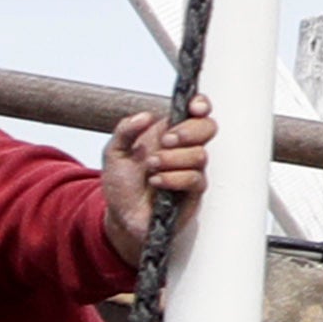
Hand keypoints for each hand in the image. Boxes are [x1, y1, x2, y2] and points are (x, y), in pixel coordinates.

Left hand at [104, 102, 214, 257]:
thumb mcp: (114, 153)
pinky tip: (156, 181)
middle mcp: (184, 149)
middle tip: (165, 141)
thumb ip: (125, 130)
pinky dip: (173, 178)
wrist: (120, 216)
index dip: (201, 105)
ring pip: (200, 155)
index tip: (193, 108)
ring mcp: (192, 169)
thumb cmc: (122, 184)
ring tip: (151, 167)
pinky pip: (194, 179)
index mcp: (170, 133)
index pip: (197, 112)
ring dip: (172, 159)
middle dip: (187, 132)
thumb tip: (145, 116)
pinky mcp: (193, 192)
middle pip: (208, 128)